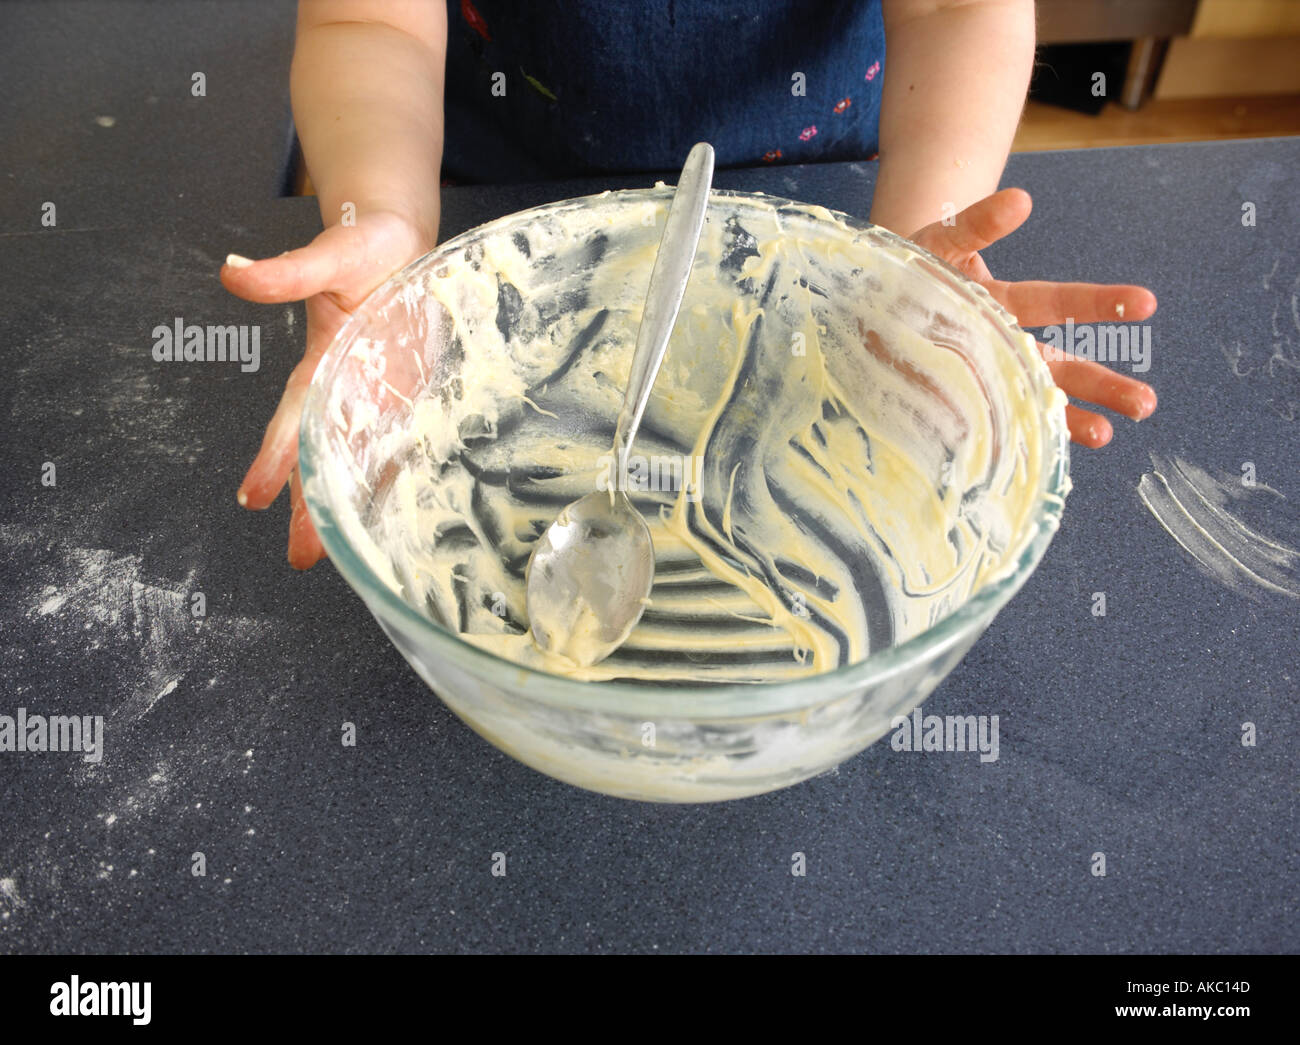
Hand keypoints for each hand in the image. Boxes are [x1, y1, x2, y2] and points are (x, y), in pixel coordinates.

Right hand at [221, 210, 433, 567]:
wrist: (402, 244)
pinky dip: (394, 479)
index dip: (275, 456)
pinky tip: (392, 516)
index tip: (253, 497)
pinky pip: (400, 446)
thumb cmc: (364, 247)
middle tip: (298, 557)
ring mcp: (379, 396)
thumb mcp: (330, 255)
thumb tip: (232, 272)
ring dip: (346, 504)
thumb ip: (288, 272)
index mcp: (323, 361)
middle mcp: (346, 388)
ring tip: (334, 554)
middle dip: (308, 505)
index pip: (294, 416)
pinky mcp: (409, 397)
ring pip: (357, 460)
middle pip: (321, 454)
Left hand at [910, 188, 1157, 447]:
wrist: (860, 308)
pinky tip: (1042, 454)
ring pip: (1036, 401)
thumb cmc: (906, 271)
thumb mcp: (938, 241)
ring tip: (1107, 434)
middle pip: (1060, 366)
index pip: (1058, 304)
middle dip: (1102, 384)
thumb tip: (1021, 199)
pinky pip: (991, 425)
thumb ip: (976, 225)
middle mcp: (1001, 345)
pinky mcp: (954, 404)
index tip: (1147, 303)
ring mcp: (981, 378)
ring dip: (1072, 418)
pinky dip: (1016, 438)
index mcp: (1002, 304)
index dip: (1099, 303)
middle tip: (1145, 402)